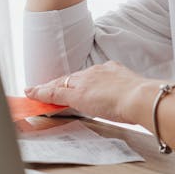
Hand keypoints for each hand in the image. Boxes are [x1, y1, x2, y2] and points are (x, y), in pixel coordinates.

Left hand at [25, 61, 156, 125]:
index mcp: (112, 70)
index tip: (74, 85)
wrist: (140, 97)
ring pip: (61, 83)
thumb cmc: (142, 99)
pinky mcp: (76, 93)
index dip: (79, 82)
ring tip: (34, 91)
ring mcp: (85, 82)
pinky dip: (41, 93)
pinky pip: (53, 92)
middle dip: (59, 84)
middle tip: (46, 88)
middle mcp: (96, 72)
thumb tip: (129, 103)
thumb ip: (127, 94)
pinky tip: (31, 94)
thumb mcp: (134, 92)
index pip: (89, 77)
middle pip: (72, 78)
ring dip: (48, 88)